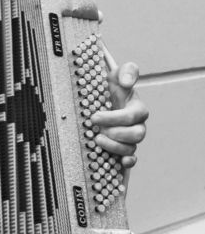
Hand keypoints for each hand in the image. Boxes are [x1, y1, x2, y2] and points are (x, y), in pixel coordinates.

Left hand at [90, 49, 148, 178]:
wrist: (101, 99)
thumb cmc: (110, 87)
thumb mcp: (116, 74)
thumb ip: (127, 71)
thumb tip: (127, 82)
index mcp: (137, 107)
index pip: (133, 115)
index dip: (115, 118)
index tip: (95, 116)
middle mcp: (137, 124)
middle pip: (136, 134)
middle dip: (115, 133)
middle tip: (96, 128)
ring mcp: (132, 138)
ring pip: (131, 148)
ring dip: (115, 146)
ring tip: (97, 140)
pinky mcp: (126, 148)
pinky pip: (133, 159)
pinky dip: (128, 162)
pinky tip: (120, 162)